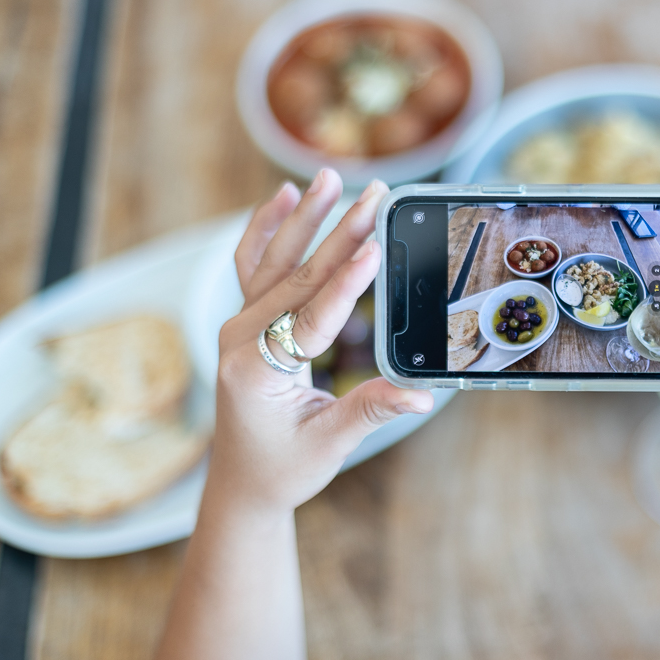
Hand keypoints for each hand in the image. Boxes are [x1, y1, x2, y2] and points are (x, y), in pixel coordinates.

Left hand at [210, 169, 432, 515]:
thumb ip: (372, 411)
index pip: (309, 318)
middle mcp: (240, 340)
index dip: (345, 285)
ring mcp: (239, 326)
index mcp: (257, 371)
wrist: (242, 481)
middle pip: (297, 277)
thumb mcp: (330, 444)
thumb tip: (421, 395)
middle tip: (374, 196)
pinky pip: (254, 264)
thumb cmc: (283, 467)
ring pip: (275, 261)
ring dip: (305, 217)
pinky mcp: (247, 320)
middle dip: (339, 233)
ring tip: (331, 177)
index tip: (373, 250)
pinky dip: (266, 228)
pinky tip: (286, 196)